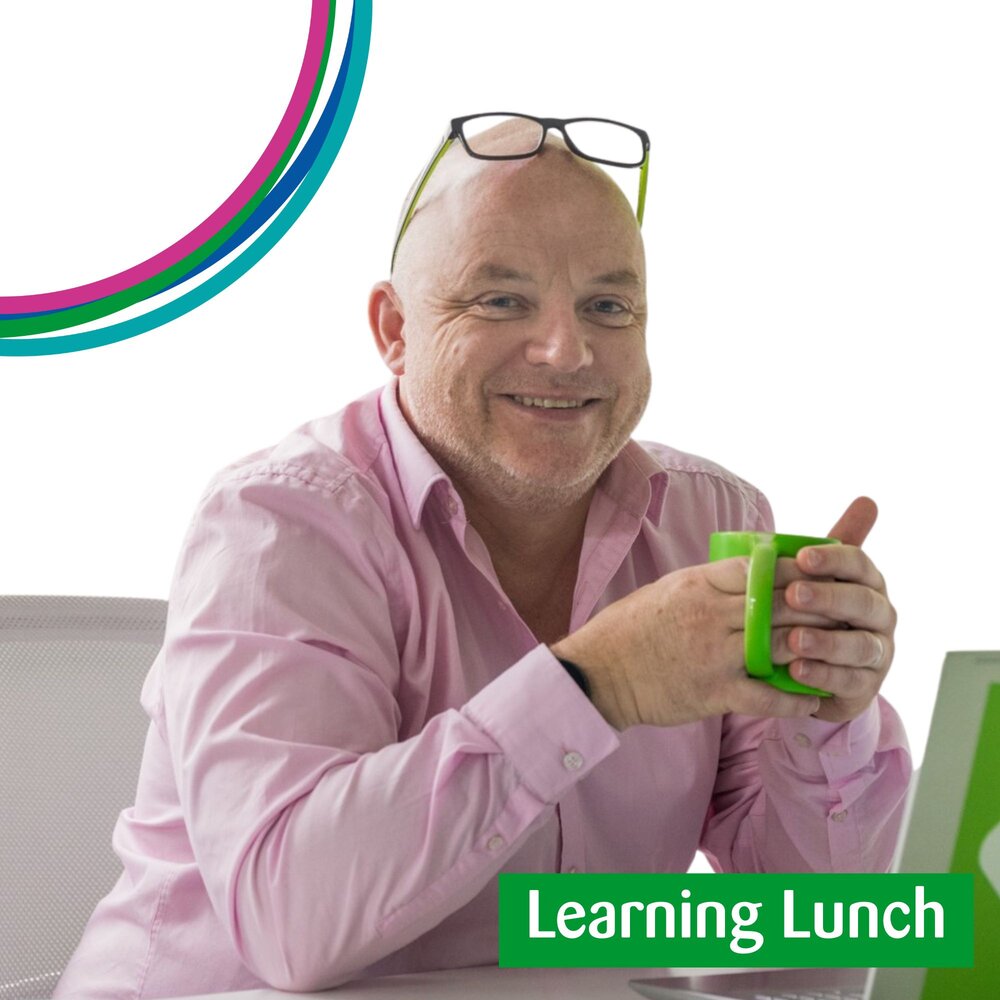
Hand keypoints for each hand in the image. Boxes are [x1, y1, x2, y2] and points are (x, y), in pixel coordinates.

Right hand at [551, 556, 834, 730]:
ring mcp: (714, 654)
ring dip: (816, 649)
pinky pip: (765, 696)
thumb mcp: (669, 589)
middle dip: (820, 606)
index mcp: (700, 584)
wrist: (600, 673)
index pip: (762, 568)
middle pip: (781, 604)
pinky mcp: (713, 692)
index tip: (825, 571)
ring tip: (841, 652)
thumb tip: (751, 570)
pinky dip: (794, 700)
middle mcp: (711, 615)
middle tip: (849, 611)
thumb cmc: (631, 628)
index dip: (800, 569)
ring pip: (781, 645)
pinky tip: (813, 700)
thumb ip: (711, 583)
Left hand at [784, 497, 895, 722]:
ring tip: (794, 640)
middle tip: (793, 595)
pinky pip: (850, 681)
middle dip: (828, 598)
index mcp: (867, 582)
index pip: (858, 563)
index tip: (801, 557)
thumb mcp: (820, 576)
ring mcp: (877, 652)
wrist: (819, 664)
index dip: (832, 559)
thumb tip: (868, 500)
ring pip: (860, 645)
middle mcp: (879, 615)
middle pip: (862, 602)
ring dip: (826, 643)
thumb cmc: (818, 610)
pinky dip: (823, 676)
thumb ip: (833, 543)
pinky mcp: (866, 685)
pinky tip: (797, 670)